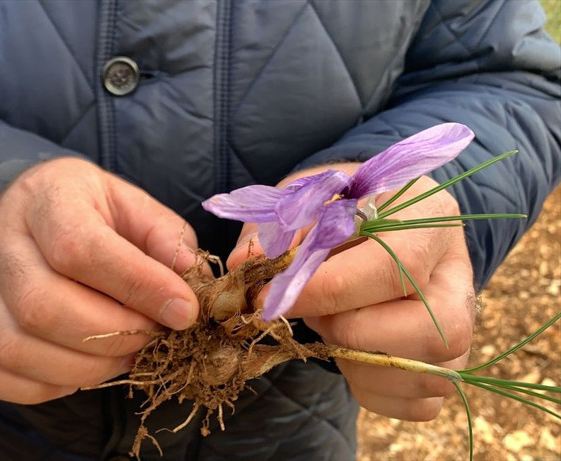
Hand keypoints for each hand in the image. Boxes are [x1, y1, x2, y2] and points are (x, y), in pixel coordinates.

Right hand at [0, 158, 199, 403]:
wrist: (33, 212)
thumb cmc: (93, 212)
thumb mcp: (135, 207)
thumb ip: (167, 240)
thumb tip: (192, 286)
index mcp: (46, 198)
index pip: (78, 248)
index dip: (137, 286)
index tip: (184, 310)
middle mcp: (0, 243)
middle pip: (41, 306)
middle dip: (113, 334)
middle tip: (155, 336)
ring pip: (16, 347)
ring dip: (85, 366)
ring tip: (126, 354)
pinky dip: (42, 384)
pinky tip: (81, 368)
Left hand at [228, 164, 474, 420]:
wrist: (370, 223)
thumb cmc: (336, 211)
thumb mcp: (303, 204)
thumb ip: (275, 234)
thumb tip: (244, 264)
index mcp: (430, 218)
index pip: (394, 267)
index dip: (327, 291)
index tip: (271, 298)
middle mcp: (459, 275)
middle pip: (430, 332)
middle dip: (349, 331)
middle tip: (314, 313)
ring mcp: (463, 325)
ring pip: (424, 374)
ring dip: (356, 361)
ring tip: (331, 324)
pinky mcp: (449, 365)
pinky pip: (417, 403)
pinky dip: (370, 387)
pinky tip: (349, 350)